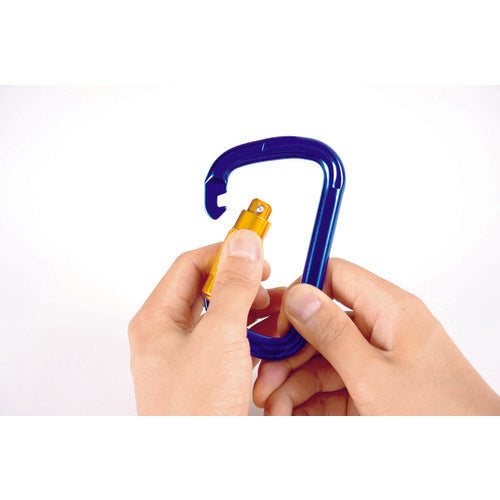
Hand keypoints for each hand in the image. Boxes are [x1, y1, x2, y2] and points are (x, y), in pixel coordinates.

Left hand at [128, 229, 277, 414]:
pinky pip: (229, 343)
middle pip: (206, 290)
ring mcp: (187, 357)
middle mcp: (169, 336)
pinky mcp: (206, 375)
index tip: (255, 252)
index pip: (190, 265)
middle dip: (242, 285)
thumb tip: (243, 243)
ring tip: (276, 315)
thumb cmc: (194, 413)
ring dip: (250, 311)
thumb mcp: (219, 336)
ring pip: (222, 316)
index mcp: (157, 319)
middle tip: (268, 286)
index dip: (224, 254)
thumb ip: (233, 285)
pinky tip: (270, 342)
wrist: (199, 472)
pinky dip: (251, 336)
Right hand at [254, 258, 499, 414]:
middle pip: (321, 324)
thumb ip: (333, 333)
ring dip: (293, 382)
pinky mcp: (372, 385)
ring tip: (275, 407)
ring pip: (321, 358)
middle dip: (289, 352)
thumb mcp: (375, 376)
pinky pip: (332, 384)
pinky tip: (292, 414)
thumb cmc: (442, 417)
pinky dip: (309, 399)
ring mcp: (376, 359)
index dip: (301, 294)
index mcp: (389, 310)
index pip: (333, 276)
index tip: (276, 323)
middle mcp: (381, 329)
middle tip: (266, 377)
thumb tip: (299, 295)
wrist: (474, 458)